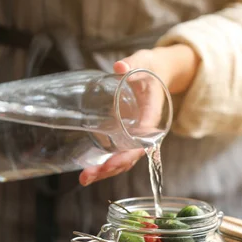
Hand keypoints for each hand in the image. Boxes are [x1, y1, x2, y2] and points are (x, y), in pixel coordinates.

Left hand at [78, 44, 199, 185]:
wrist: (157, 72)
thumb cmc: (151, 68)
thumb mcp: (145, 62)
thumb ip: (133, 64)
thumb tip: (119, 66)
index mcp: (153, 117)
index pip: (142, 141)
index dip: (128, 153)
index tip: (113, 161)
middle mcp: (145, 132)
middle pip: (130, 157)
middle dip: (110, 168)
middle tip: (88, 175)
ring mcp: (135, 136)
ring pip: (123, 160)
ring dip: (104, 171)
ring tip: (84, 179)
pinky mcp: (126, 135)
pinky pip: (117, 153)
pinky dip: (104, 164)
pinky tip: (87, 170)